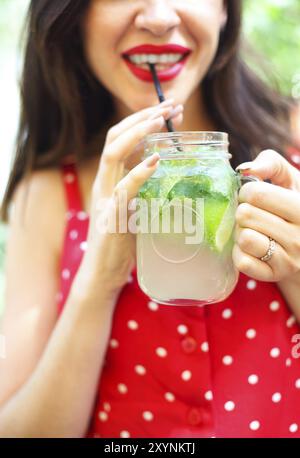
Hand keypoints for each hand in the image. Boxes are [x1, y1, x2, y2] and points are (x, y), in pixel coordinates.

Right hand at [75, 99, 183, 297]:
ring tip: (162, 119)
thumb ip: (145, 188)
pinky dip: (139, 173)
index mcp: (111, 179)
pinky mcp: (111, 217)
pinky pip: (123, 189)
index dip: (143, 120)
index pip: (122, 138)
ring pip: (114, 153)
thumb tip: (171, 173)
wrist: (104, 272)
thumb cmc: (124, 241)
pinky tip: (155, 160)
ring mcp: (105, 198)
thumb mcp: (136, 207)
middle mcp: (104, 182)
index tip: (170, 110)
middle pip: (116, 136)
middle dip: (143, 116)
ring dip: (139, 132)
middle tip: (171, 104)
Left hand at [233, 149, 299, 282]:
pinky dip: (240, 253)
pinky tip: (251, 248)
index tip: (254, 197)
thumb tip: (245, 169)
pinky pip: (242, 261)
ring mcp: (289, 259)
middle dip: (243, 211)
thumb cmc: (293, 207)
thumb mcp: (291, 181)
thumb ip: (272, 164)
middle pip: (246, 214)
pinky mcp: (274, 275)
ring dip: (240, 232)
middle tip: (253, 215)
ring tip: (253, 230)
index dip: (247, 192)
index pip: (257, 193)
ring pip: (243, 237)